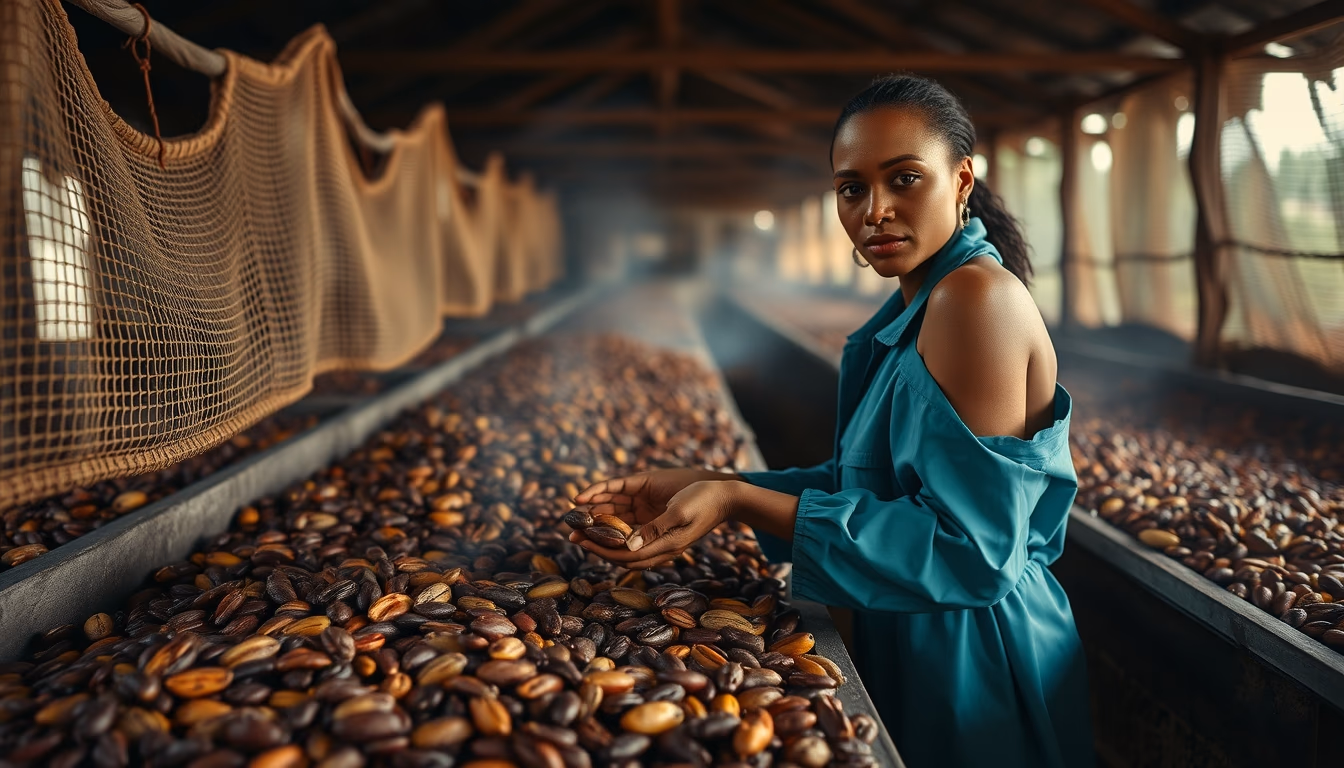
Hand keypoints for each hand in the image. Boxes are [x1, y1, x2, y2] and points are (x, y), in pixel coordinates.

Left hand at [573, 480, 739, 569]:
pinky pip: (631, 519)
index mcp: (664, 546)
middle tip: (570, 532)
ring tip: (578, 518)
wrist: (727, 494)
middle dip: (594, 540)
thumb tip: (628, 546)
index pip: (625, 555)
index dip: (600, 548)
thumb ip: (655, 529)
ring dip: (600, 527)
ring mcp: (657, 528)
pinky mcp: (658, 516)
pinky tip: (600, 509)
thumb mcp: (680, 513)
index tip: (580, 540)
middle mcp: (657, 540)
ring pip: (622, 532)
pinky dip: (614, 515)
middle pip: (619, 547)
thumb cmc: (706, 502)